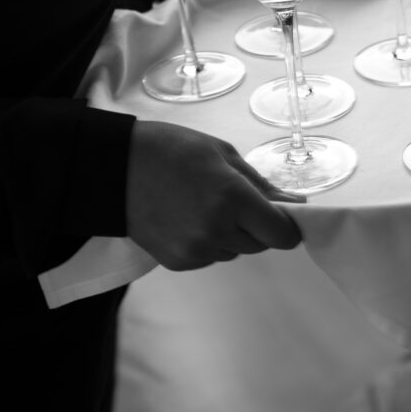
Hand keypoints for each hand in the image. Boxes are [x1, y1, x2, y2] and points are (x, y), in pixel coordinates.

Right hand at [126, 120, 303, 269]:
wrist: (115, 168)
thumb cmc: (171, 149)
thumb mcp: (222, 153)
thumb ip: (261, 184)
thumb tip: (295, 205)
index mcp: (233, 198)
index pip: (282, 234)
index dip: (287, 225)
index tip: (282, 214)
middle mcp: (217, 230)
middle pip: (261, 244)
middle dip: (258, 225)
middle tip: (236, 199)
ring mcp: (196, 250)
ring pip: (236, 251)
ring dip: (233, 234)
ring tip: (206, 204)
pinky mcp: (178, 262)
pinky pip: (211, 257)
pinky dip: (210, 242)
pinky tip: (189, 218)